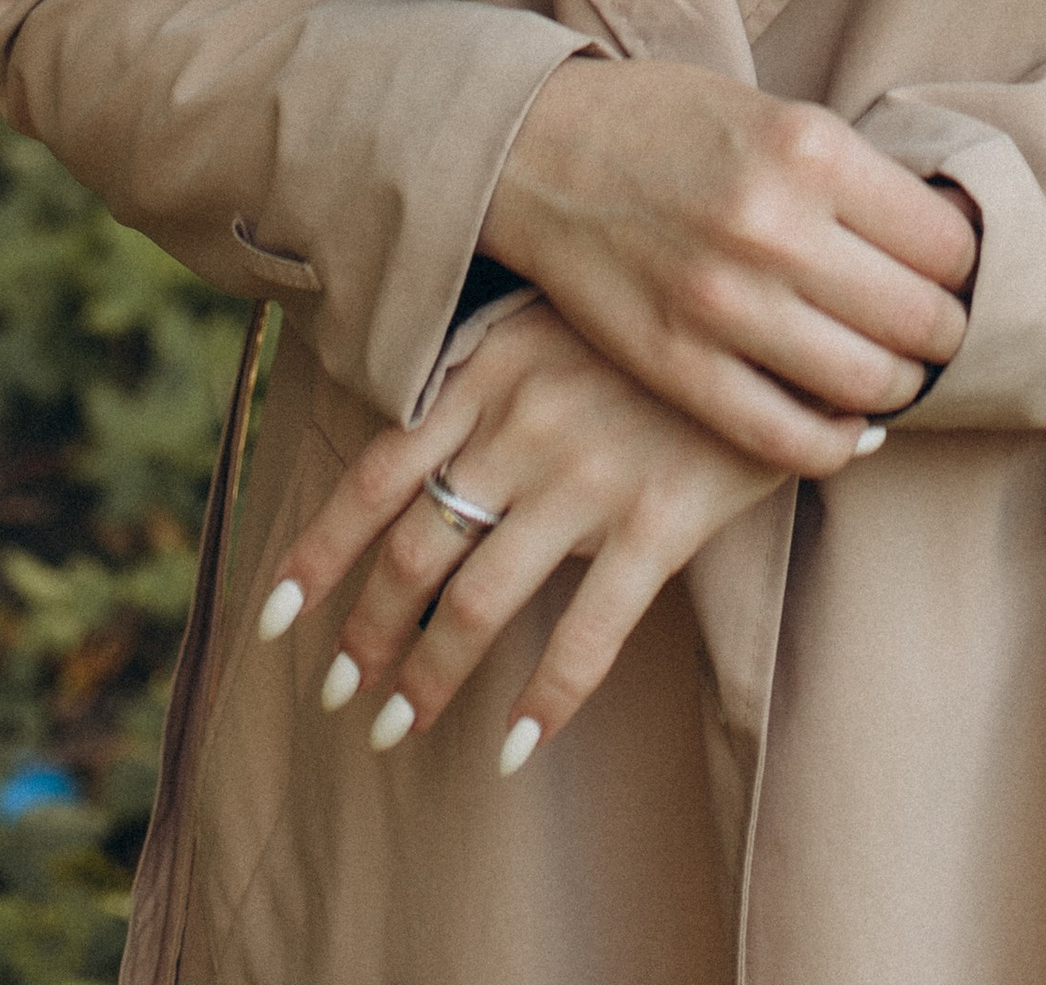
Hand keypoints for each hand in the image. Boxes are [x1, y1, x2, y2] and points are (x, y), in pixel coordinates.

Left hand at [257, 300, 849, 767]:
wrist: (771, 297)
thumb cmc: (647, 311)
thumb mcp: (545, 311)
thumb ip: (477, 368)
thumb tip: (401, 435)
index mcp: (486, 372)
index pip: (374, 475)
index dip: (317, 554)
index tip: (274, 619)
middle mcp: (523, 427)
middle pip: (416, 553)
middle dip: (366, 637)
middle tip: (340, 696)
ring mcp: (590, 477)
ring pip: (480, 603)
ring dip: (428, 681)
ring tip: (398, 729)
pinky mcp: (661, 520)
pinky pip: (589, 633)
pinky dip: (543, 701)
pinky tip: (513, 748)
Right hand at [480, 57, 977, 468]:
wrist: (540, 150)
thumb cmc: (670, 124)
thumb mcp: (776, 114)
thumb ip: (857, 179)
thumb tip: (951, 245)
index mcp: (809, 147)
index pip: (947, 242)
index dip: (966, 266)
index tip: (952, 272)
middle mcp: (773, 225)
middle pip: (921, 320)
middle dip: (943, 333)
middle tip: (931, 328)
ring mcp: (722, 303)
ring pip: (868, 384)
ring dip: (896, 387)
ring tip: (886, 369)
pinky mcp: (677, 365)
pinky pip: (790, 438)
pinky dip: (835, 441)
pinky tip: (840, 419)